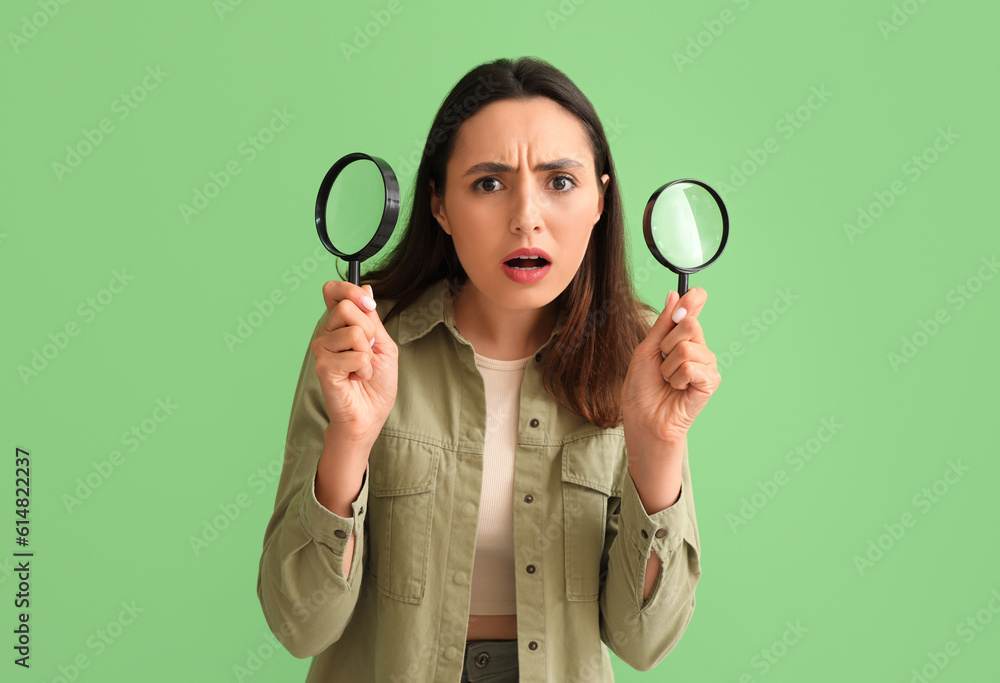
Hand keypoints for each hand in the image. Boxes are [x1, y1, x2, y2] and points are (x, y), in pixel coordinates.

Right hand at [310, 281, 397, 446]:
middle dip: (369, 330)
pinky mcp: (323, 366)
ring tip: (362, 368)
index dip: (350, 290)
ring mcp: (321, 349)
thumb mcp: (383, 344)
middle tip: (368, 351)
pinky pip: (355, 355)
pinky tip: (356, 378)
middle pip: (346, 307)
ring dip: (368, 354)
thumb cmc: (376, 383)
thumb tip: (366, 287)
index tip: (368, 304)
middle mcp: (325, 333)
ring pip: (354, 332)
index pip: (333, 291)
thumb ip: (372, 318)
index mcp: (339, 324)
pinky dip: (364, 368)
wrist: (370, 414)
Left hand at [621, 287, 720, 448]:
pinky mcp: (710, 382)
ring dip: (668, 366)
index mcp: (681, 338)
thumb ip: (662, 324)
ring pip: (687, 347)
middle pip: (690, 324)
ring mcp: (706, 365)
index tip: (695, 293)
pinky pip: (692, 366)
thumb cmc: (642, 388)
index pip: (693, 311)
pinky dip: (677, 378)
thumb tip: (674, 295)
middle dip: (667, 343)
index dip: (694, 300)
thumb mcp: (646, 350)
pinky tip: (677, 388)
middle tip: (662, 362)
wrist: (643, 419)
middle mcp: (697, 348)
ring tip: (668, 380)